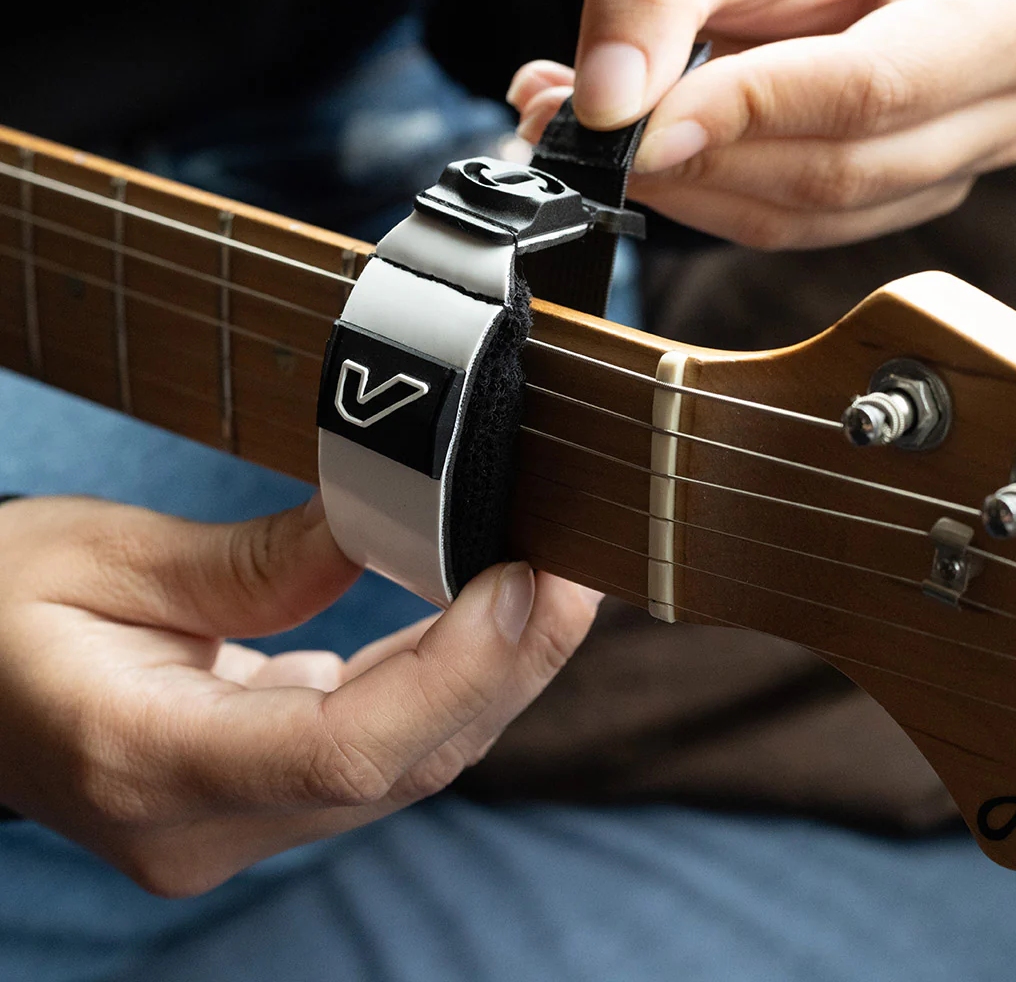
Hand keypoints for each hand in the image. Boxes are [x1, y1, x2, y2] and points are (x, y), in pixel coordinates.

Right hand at [0, 496, 599, 896]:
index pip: (346, 747)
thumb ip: (255, 562)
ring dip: (494, 676)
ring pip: (408, 763)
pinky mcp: (260, 803)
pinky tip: (487, 622)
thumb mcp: (104, 558)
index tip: (528, 580)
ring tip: (555, 588)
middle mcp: (203, 825)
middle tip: (579, 570)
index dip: (459, 668)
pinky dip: (445, 685)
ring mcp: (235, 828)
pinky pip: (381, 750)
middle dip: (510, 665)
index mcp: (146, 762)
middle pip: (403, 761)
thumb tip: (386, 520)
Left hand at [509, 0, 1015, 248]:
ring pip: (792, 218)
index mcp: (997, 17)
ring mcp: (938, 174)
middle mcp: (992, 111)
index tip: (637, 123)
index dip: (745, 114)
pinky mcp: (875, 209)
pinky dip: (690, 197)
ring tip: (580, 126)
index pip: (867, 93)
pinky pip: (774, 229)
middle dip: (692, 159)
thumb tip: (605, 108)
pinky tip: (635, 151)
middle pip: (831, 173)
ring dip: (673, 185)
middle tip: (572, 124)